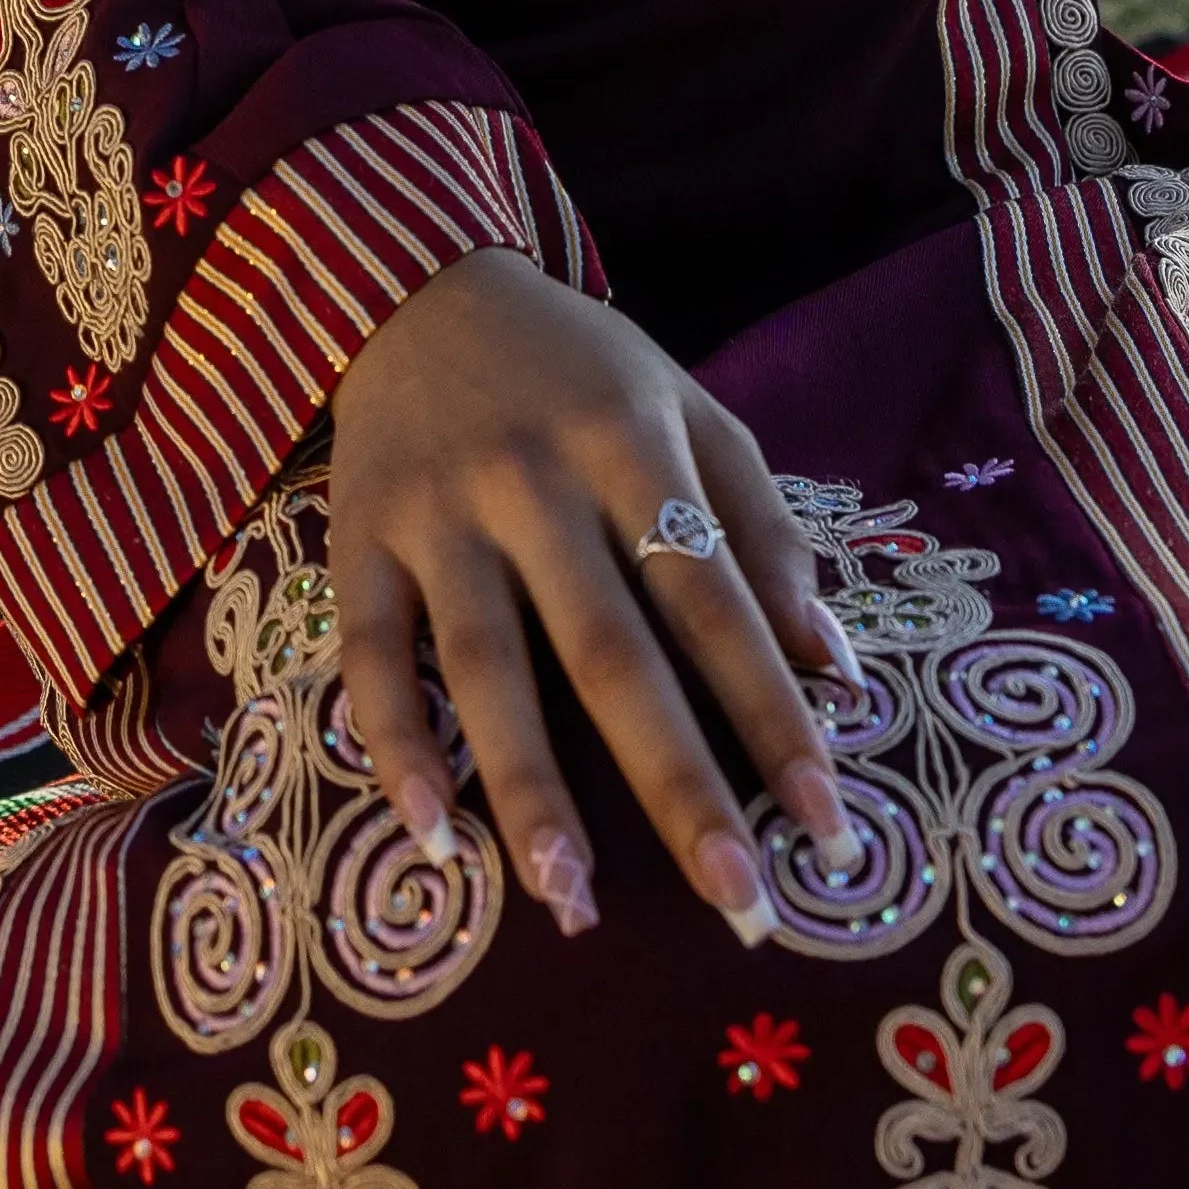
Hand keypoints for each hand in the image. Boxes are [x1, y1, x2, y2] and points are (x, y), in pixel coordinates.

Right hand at [328, 252, 859, 937]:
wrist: (416, 286)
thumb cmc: (580, 371)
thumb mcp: (691, 411)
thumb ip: (765, 530)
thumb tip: (832, 668)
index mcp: (633, 445)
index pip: (717, 603)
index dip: (773, 714)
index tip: (826, 822)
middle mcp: (535, 482)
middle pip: (610, 653)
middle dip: (676, 784)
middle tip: (733, 902)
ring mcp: (437, 513)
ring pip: (484, 667)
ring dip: (529, 789)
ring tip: (573, 900)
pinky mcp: (357, 537)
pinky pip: (370, 655)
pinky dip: (394, 746)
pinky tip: (432, 834)